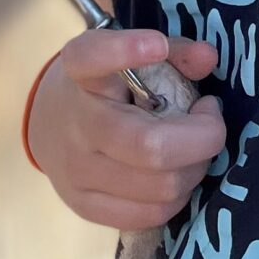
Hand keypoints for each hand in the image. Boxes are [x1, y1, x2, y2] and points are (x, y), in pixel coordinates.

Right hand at [25, 27, 225, 229]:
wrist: (50, 124)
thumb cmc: (105, 86)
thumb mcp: (132, 56)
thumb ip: (175, 52)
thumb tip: (209, 58)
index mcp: (80, 72)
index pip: (91, 57)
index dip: (124, 50)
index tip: (156, 45)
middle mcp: (75, 122)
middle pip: (151, 146)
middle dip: (203, 137)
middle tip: (209, 119)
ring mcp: (77, 171)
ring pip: (161, 187)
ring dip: (195, 167)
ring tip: (194, 147)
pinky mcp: (86, 206)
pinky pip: (152, 214)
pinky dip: (178, 195)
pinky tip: (176, 173)